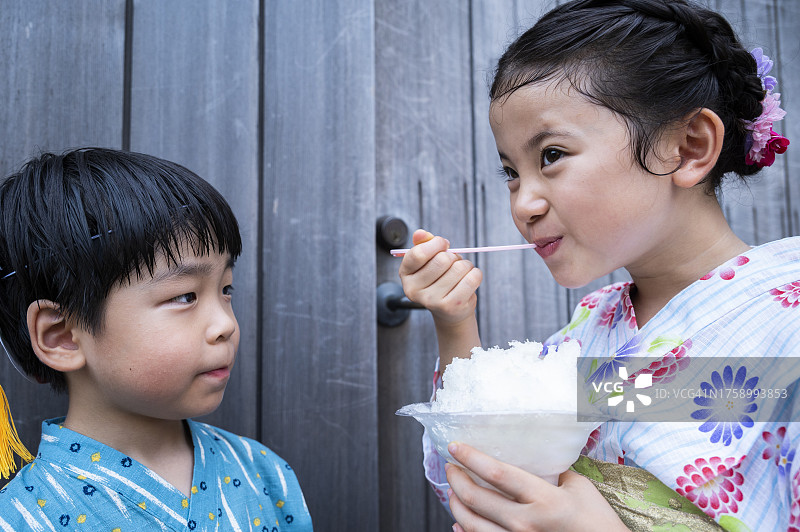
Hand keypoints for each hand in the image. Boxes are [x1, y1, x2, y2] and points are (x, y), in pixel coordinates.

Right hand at [398, 229, 482, 325]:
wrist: (450, 312)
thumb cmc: (439, 280)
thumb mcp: (428, 261)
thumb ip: (424, 244)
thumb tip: (420, 233)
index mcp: (406, 274)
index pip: (419, 253)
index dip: (436, 244)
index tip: (443, 244)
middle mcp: (414, 290)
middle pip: (442, 259)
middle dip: (454, 256)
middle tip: (453, 263)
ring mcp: (432, 301)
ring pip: (459, 267)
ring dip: (466, 265)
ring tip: (460, 274)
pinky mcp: (451, 306)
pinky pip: (472, 278)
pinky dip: (476, 274)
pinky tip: (469, 281)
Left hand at [446, 442, 628, 531]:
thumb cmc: (598, 522)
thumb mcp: (580, 488)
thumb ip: (554, 472)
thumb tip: (535, 459)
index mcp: (543, 500)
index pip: (497, 473)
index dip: (471, 457)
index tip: (455, 446)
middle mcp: (526, 523)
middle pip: (477, 499)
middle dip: (456, 479)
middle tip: (451, 467)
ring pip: (471, 525)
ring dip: (456, 505)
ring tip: (453, 492)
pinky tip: (460, 524)